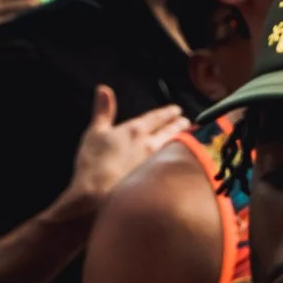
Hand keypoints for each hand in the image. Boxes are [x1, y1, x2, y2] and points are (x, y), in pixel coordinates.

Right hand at [56, 86, 182, 217]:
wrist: (100, 195)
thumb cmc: (93, 161)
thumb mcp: (95, 132)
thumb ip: (102, 111)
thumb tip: (103, 88)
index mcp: (135, 131)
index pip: (156, 118)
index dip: (167, 113)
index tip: (177, 110)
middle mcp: (149, 144)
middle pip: (169, 131)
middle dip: (178, 124)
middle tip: (188, 121)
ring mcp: (155, 162)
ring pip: (172, 146)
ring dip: (181, 139)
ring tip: (189, 136)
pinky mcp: (156, 177)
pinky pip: (170, 163)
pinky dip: (178, 157)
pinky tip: (181, 159)